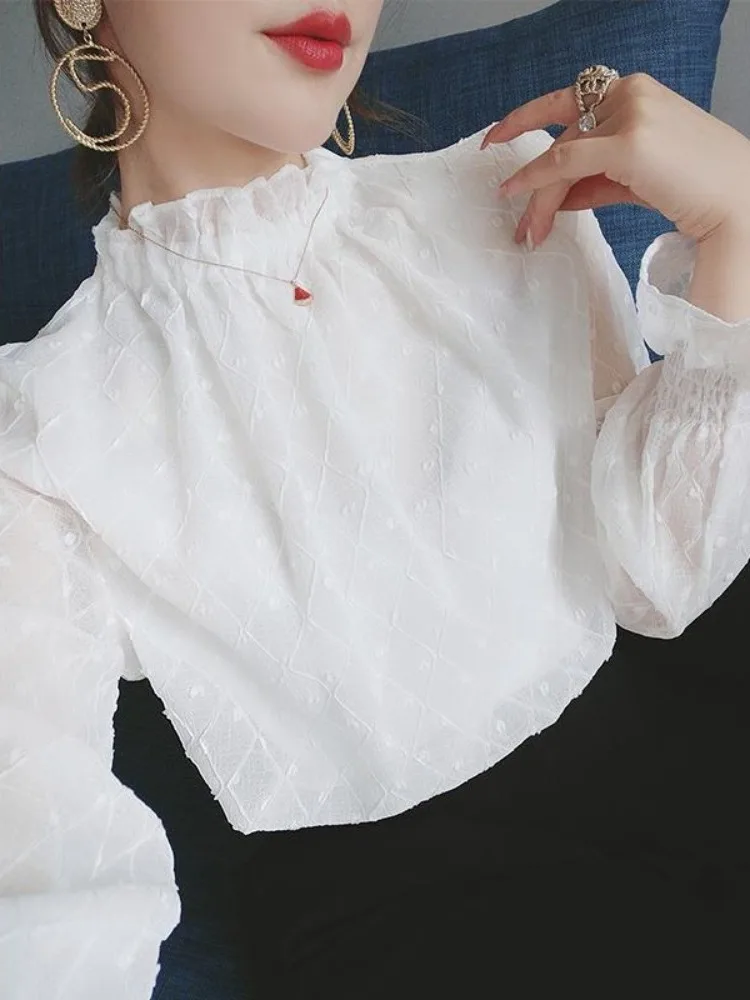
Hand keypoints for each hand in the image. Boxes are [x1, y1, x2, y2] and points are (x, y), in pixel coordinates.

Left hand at [480, 72, 749, 248]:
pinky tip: (519, 199)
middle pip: (563, 136)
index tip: (495, 137)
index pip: (570, 103)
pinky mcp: (628, 141)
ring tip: (526, 231)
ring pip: (562, 154)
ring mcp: (630, 114)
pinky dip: (537, 181)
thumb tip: (556, 197)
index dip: (526, 118)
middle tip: (511, 210)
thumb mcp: (635, 176)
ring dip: (538, 196)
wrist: (736, 200)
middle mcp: (630, 94)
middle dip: (534, 178)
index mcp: (634, 92)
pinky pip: (565, 161)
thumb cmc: (693, 188)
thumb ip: (595, 179)